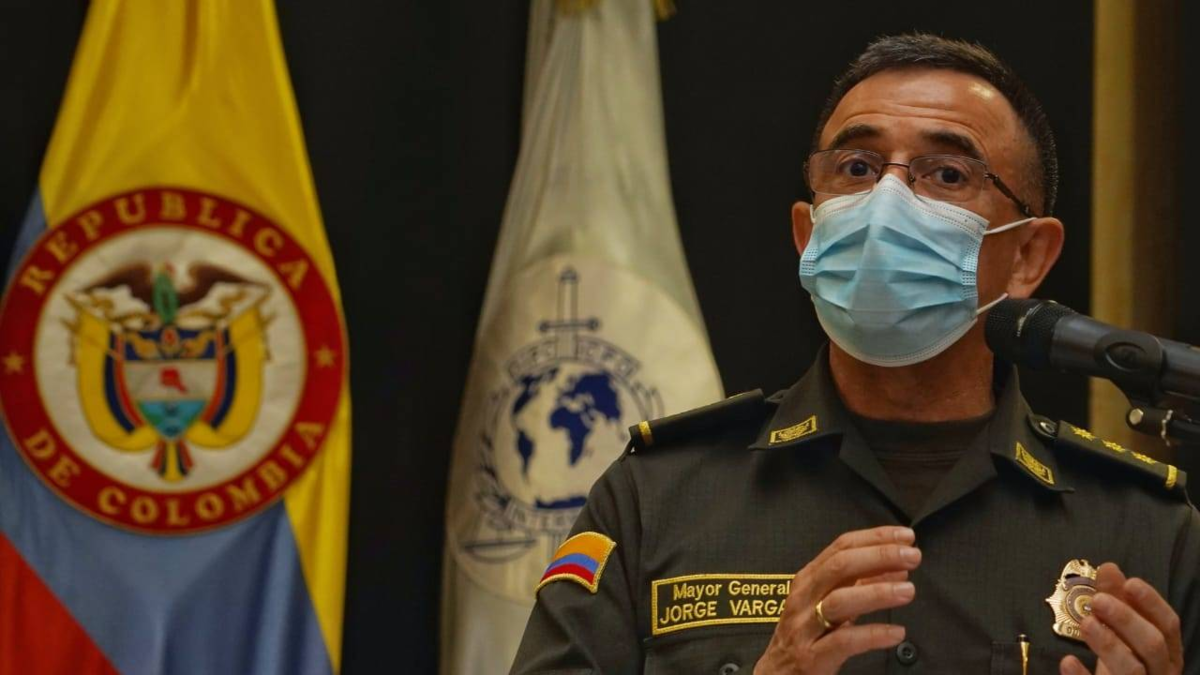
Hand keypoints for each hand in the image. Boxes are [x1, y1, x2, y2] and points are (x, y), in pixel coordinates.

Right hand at [754, 526, 920, 674]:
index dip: (875, 538)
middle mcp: (804, 597)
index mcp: (809, 578)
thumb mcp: (829, 603)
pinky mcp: (812, 656)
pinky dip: (872, 634)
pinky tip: (896, 632)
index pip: (841, 547)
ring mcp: (805, 626)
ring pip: (839, 601)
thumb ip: (861, 584)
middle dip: (878, 557)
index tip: (906, 536)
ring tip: (907, 590)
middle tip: (911, 556)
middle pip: (839, 567)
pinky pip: (844, 641)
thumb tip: (897, 566)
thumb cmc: (806, 634)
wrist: (776, 674)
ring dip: (876, 592)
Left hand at [1060, 563, 1182, 674]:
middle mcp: (1160, 672)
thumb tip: (1109, 568)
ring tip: (1086, 622)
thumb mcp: (1123, 633)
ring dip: (1109, 644)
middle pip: (1153, 645)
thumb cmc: (1124, 662)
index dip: (1152, 603)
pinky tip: (1067, 661)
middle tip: (1098, 601)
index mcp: (1167, 653)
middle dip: (1127, 620)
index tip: (1130, 583)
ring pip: (1133, 669)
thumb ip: (1117, 602)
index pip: (1169, 625)